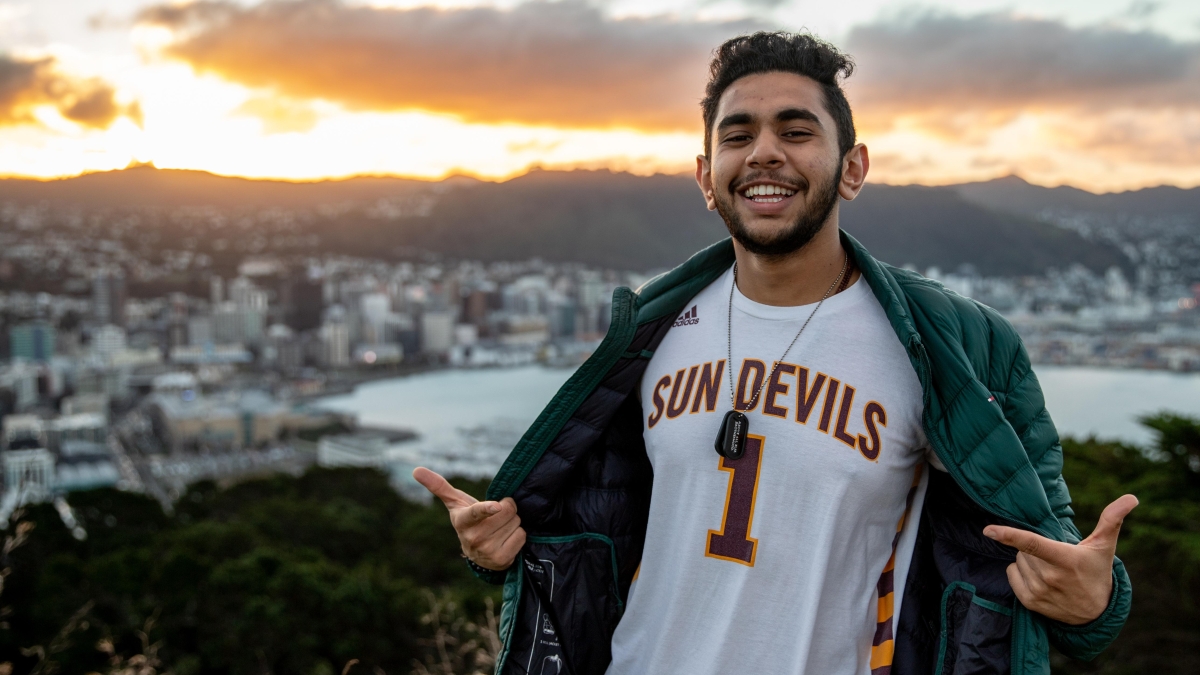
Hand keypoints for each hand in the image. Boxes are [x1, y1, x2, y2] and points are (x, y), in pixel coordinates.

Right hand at [413, 467, 525, 570]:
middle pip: (506, 511)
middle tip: (496, 514)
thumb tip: (415, 469)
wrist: (477, 554)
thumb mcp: (455, 504)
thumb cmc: (468, 520)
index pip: (476, 512)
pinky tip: (506, 539)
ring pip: (515, 523)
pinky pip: (521, 536)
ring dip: (513, 522)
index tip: (496, 506)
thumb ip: (438, 486)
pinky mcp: (502, 560)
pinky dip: (517, 535)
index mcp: (462, 521)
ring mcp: (487, 551)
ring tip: (499, 528)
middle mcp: (473, 538)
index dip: (487, 508)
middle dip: (506, 508)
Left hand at [984, 494, 1137, 624]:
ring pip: (1017, 561)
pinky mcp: (1030, 603)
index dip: (1009, 535)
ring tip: (1050, 570)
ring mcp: (1039, 591)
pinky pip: (1011, 574)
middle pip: (1023, 549)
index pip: (1033, 544)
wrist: (1095, 613)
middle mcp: (1050, 577)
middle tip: (1055, 558)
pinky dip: (1020, 573)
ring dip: (1028, 561)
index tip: (989, 530)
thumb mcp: (1104, 546)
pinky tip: (1039, 579)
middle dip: (1034, 549)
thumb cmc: (1097, 572)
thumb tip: (1131, 497)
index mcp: (1064, 559)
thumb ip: (1112, 519)